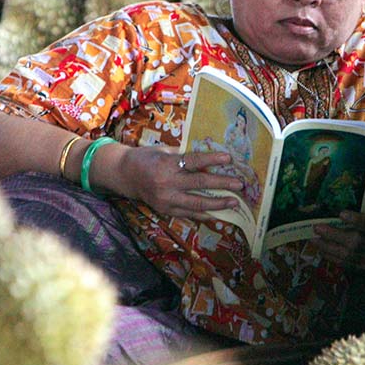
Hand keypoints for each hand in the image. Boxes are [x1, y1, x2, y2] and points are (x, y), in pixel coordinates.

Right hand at [115, 146, 243, 219]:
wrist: (124, 175)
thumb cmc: (147, 158)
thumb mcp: (164, 150)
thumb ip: (185, 155)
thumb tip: (210, 158)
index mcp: (166, 164)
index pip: (194, 161)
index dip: (212, 159)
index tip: (229, 158)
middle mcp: (166, 183)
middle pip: (199, 183)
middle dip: (222, 184)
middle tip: (239, 184)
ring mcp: (166, 199)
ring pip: (196, 203)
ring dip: (217, 203)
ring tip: (234, 203)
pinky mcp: (165, 210)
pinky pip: (189, 213)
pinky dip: (204, 214)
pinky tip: (218, 214)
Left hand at [313, 209, 364, 272]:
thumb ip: (363, 215)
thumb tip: (338, 212)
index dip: (356, 220)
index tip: (341, 214)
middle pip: (356, 242)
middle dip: (334, 235)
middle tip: (317, 228)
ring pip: (349, 255)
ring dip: (329, 247)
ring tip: (314, 240)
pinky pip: (347, 265)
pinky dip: (333, 258)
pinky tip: (322, 251)